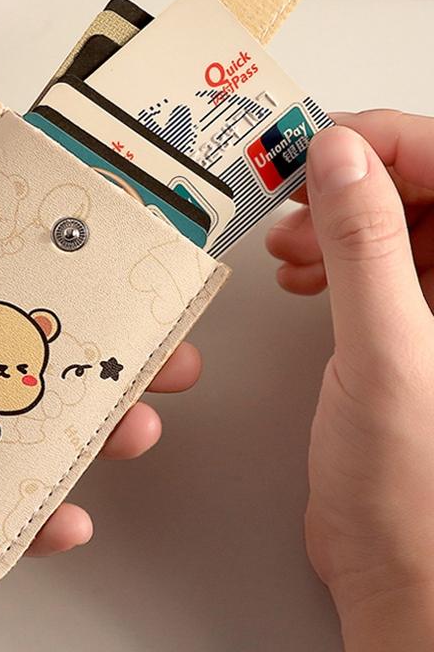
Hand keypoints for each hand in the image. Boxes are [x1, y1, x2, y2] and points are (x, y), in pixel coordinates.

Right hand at [267, 111, 433, 649]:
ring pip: (389, 222)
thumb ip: (364, 246)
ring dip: (333, 220)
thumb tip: (341, 160)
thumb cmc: (414, 486)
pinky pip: (369, 262)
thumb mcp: (385, 349)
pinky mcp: (402, 329)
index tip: (320, 143)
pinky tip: (301, 274)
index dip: (384, 144)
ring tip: (290, 241)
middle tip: (293, 191)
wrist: (398, 565)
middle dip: (349, 183)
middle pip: (418, 189)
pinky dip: (329, 256)